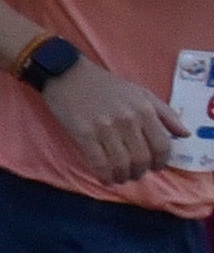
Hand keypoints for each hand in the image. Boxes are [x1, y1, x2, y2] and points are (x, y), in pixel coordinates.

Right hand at [43, 60, 183, 184]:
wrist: (68, 75)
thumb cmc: (106, 85)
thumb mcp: (141, 93)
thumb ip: (166, 113)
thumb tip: (185, 134)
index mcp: (144, 110)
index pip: (162, 146)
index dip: (161, 162)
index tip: (154, 167)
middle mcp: (128, 120)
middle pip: (142, 159)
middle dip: (140, 172)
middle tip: (134, 173)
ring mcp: (105, 128)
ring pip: (121, 164)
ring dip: (123, 176)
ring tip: (120, 177)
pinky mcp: (84, 134)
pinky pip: (99, 163)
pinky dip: (104, 176)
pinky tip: (105, 178)